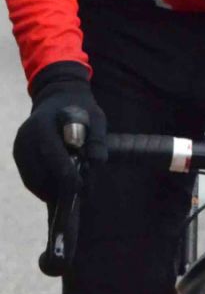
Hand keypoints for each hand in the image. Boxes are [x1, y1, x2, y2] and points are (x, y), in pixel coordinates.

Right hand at [13, 64, 104, 202]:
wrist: (58, 98)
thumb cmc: (80, 108)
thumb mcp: (96, 116)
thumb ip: (97, 138)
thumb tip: (97, 163)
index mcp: (42, 125)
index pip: (51, 154)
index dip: (64, 173)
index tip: (79, 187)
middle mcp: (25, 137)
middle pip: (38, 171)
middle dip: (58, 187)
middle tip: (79, 195)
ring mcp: (19, 148)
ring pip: (33, 179)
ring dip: (51, 190)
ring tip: (72, 195)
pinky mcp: (19, 156)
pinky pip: (30, 178)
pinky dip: (44, 187)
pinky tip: (60, 190)